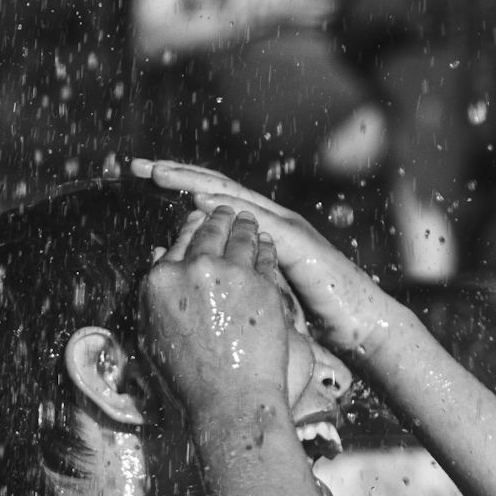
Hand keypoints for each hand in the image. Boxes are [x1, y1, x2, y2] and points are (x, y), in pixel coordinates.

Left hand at [133, 159, 394, 361]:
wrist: (359, 328)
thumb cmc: (310, 319)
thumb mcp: (256, 298)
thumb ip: (225, 281)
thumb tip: (180, 271)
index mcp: (254, 234)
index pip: (207, 203)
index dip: (174, 189)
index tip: (137, 182)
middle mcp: (268, 221)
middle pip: (214, 189)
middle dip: (175, 174)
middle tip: (137, 166)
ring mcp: (285, 227)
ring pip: (232, 197)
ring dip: (194, 182)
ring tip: (160, 174)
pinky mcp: (298, 242)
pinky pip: (257, 220)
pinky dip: (229, 209)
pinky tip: (200, 201)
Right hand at [140, 202, 294, 423]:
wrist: (229, 400)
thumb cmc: (187, 379)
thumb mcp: (154, 337)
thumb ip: (155, 294)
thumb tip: (160, 256)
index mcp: (160, 282)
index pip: (179, 241)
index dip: (191, 228)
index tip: (199, 220)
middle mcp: (192, 270)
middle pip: (210, 230)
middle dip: (219, 218)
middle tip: (227, 212)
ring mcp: (229, 274)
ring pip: (241, 235)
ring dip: (246, 224)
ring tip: (249, 220)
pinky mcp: (261, 283)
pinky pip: (265, 254)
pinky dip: (266, 246)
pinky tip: (267, 243)